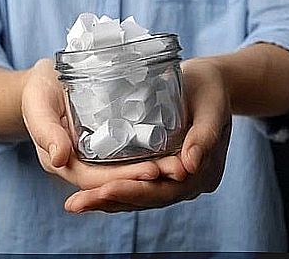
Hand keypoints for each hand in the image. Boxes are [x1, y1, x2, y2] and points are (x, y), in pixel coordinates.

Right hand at [21, 58, 165, 189]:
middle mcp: (80, 166)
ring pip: (125, 173)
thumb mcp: (38, 103)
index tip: (153, 171)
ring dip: (153, 172)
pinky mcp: (105, 147)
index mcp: (63, 162)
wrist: (45, 82)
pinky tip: (172, 152)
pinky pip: (128, 159)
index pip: (96, 179)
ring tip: (182, 165)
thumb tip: (60, 158)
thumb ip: (45, 130)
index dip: (124, 178)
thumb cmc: (40, 90)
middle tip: (179, 170)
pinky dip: (149, 158)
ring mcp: (94, 159)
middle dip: (147, 179)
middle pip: (116, 181)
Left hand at [64, 58, 231, 211]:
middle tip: (76, 204)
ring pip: (138, 197)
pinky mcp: (161, 169)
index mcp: (203, 173)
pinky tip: (90, 191)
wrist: (212, 84)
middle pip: (146, 199)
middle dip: (110, 201)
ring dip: (107, 201)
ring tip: (75, 203)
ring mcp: (174, 180)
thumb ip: (204, 136)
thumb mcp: (212, 107)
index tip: (104, 190)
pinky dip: (114, 189)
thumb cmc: (211, 91)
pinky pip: (137, 184)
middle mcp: (188, 184)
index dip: (133, 191)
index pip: (164, 190)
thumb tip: (189, 166)